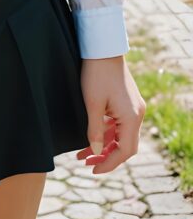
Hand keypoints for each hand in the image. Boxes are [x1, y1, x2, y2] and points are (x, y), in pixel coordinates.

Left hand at [76, 55, 145, 173]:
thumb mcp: (92, 104)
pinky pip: (117, 123)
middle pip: (124, 145)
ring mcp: (132, 107)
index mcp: (131, 117)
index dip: (110, 163)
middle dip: (105, 156)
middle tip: (86, 163)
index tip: (94, 170)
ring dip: (102, 144)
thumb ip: (94, 131)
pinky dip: (104, 131)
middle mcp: (136, 114)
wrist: (102, 47)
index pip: (125, 150)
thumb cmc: (96, 73)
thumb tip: (96, 152)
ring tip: (81, 154)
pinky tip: (89, 137)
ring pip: (119, 134)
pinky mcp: (126, 101)